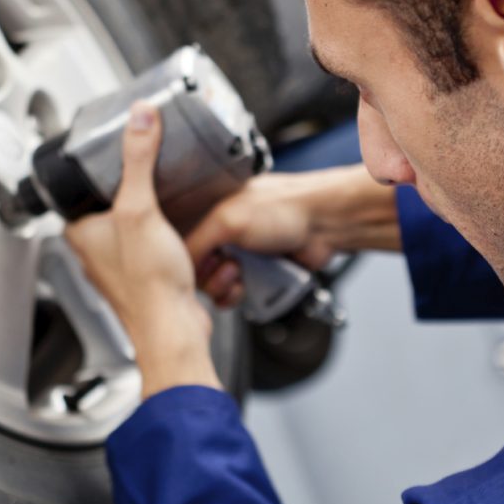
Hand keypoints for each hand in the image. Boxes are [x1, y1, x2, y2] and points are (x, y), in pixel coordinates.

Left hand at [63, 102, 222, 398]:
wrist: (174, 331)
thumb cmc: (149, 284)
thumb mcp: (140, 207)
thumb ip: (138, 159)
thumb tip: (139, 118)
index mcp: (80, 233)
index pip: (80, 190)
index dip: (99, 170)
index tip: (117, 151)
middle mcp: (94, 252)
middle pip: (107, 206)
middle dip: (128, 189)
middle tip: (147, 169)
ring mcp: (118, 267)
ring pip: (129, 227)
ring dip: (147, 214)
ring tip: (164, 196)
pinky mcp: (143, 279)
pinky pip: (149, 247)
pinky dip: (162, 236)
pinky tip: (177, 229)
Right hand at [186, 164, 401, 308]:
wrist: (325, 223)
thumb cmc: (285, 208)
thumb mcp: (228, 221)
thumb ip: (196, 241)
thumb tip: (178, 266)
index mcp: (208, 213)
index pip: (179, 246)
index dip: (186, 262)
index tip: (199, 265)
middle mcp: (222, 234)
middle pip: (195, 271)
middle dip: (210, 277)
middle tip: (229, 268)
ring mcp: (239, 254)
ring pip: (214, 286)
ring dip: (225, 288)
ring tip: (242, 276)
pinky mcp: (256, 272)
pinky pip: (235, 294)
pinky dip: (238, 296)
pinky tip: (248, 287)